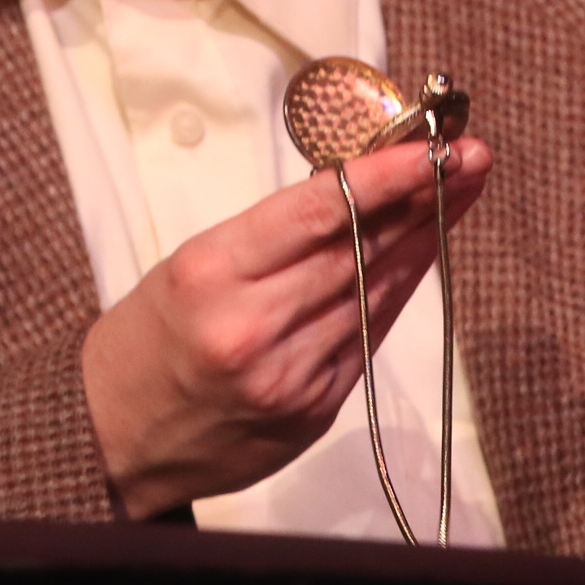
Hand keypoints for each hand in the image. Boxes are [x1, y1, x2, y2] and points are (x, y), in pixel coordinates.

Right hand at [81, 136, 490, 518]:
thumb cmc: (150, 333)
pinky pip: (368, 336)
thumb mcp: (191, 262)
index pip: (317, 211)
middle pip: (359, 249)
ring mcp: (290, 375)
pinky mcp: (313, 410)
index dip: (385, 176)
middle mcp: (254, 324)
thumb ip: (272, 234)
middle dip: (424, 199)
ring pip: (376, 293)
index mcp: (212, 271)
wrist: (114, 438)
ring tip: (459, 193)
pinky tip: (421, 256)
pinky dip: (398, 290)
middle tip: (471, 157)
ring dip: (425, 241)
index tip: (434, 146)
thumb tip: (355, 188)